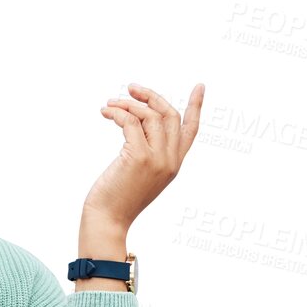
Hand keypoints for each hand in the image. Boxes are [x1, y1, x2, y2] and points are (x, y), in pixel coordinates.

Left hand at [85, 82, 204, 227]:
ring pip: (150, 116)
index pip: (191, 130)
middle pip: (170, 115)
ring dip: (128, 104)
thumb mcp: (140, 173)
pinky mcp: (139, 157)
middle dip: (151, 96)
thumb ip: (147, 152)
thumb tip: (135, 123)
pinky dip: (118, 113)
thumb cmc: (117, 197)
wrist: (108, 220)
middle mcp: (170, 160)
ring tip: (110, 105)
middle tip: (131, 89)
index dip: (196, 106)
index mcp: (174, 164)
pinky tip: (106, 113)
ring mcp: (157, 159)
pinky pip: (131, 122)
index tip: (200, 87)